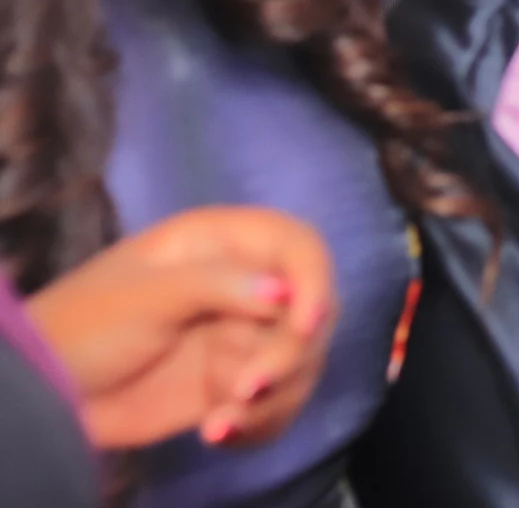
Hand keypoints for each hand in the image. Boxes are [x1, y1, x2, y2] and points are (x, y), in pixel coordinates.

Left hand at [27, 205, 335, 450]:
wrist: (44, 396)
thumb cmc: (82, 328)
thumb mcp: (144, 297)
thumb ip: (217, 286)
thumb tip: (285, 294)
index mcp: (223, 245)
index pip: (298, 248)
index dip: (313, 280)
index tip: (305, 325)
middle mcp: (244, 287)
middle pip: (308, 313)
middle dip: (287, 356)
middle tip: (247, 389)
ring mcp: (240, 338)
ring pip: (299, 365)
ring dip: (273, 399)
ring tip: (220, 425)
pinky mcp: (232, 386)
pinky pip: (275, 406)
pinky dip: (258, 425)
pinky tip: (217, 434)